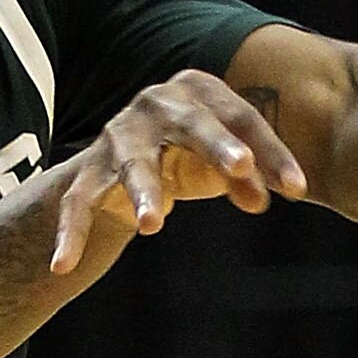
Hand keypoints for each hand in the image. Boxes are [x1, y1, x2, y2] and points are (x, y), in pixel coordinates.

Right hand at [50, 71, 305, 274]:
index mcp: (199, 92)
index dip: (272, 154)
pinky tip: (61, 266)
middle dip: (216, 146)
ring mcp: (119, 135)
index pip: (243, 118)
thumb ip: (247, 180)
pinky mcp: (89, 171)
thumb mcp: (226, 167)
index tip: (297, 190)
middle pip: (192, 124)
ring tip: (154, 226)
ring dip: (144, 192)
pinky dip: (70, 235)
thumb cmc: (194, 155)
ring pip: (133, 164)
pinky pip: (78, 204)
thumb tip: (264, 200)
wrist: (124, 154)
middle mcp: (156, 103)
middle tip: (241, 167)